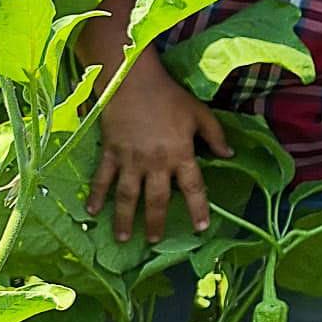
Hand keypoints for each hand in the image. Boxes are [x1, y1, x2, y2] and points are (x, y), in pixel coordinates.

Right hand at [89, 58, 231, 244]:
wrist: (133, 80)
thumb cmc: (170, 96)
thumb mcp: (199, 113)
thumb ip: (215, 136)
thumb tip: (229, 155)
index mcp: (180, 154)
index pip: (193, 188)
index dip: (198, 208)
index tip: (201, 228)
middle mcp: (155, 162)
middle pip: (156, 199)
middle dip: (155, 222)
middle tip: (154, 240)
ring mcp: (130, 159)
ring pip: (127, 195)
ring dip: (124, 219)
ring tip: (123, 238)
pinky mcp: (110, 152)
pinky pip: (102, 178)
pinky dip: (96, 195)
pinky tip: (91, 211)